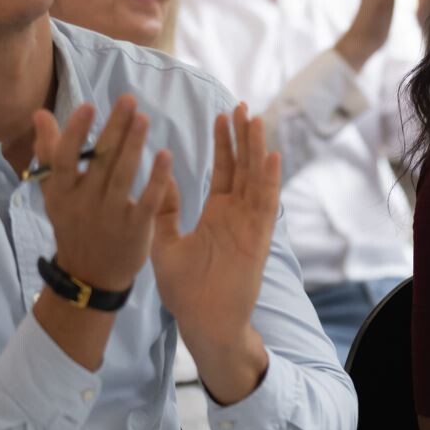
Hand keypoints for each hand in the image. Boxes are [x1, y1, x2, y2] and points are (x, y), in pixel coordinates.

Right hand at [33, 94, 172, 293]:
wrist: (90, 275)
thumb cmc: (74, 224)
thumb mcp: (55, 194)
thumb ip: (50, 153)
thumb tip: (41, 114)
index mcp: (61, 193)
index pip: (65, 159)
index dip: (75, 133)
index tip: (88, 106)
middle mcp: (84, 203)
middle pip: (100, 161)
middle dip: (114, 129)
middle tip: (129, 100)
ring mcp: (110, 216)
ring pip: (122, 176)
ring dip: (133, 146)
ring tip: (144, 118)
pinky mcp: (135, 228)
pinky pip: (147, 200)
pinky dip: (157, 178)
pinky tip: (165, 155)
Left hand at [151, 104, 280, 395]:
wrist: (203, 323)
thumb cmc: (185, 291)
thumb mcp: (165, 244)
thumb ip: (165, 212)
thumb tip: (159, 179)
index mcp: (218, 214)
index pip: (225, 170)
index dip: (224, 144)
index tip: (222, 116)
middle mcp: (238, 215)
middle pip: (244, 167)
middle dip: (243, 137)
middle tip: (242, 106)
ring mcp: (250, 225)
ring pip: (257, 179)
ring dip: (257, 150)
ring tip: (255, 119)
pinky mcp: (258, 238)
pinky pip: (266, 204)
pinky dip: (269, 181)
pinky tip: (271, 157)